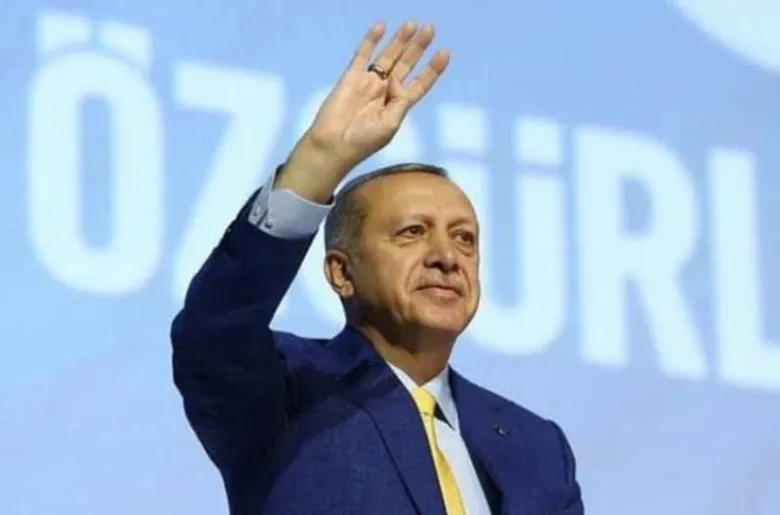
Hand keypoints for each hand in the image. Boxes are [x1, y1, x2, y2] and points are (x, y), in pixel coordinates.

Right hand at [278, 21, 449, 202]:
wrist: (334, 144)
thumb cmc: (364, 141)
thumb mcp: (391, 124)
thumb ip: (400, 99)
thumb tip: (396, 78)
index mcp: (397, 105)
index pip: (419, 83)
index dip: (432, 69)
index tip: (444, 53)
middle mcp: (385, 91)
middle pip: (405, 64)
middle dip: (418, 48)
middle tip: (430, 29)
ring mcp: (368, 82)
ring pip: (387, 56)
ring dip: (400, 40)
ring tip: (412, 24)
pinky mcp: (351, 77)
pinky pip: (363, 55)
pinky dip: (371, 41)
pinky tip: (380, 27)